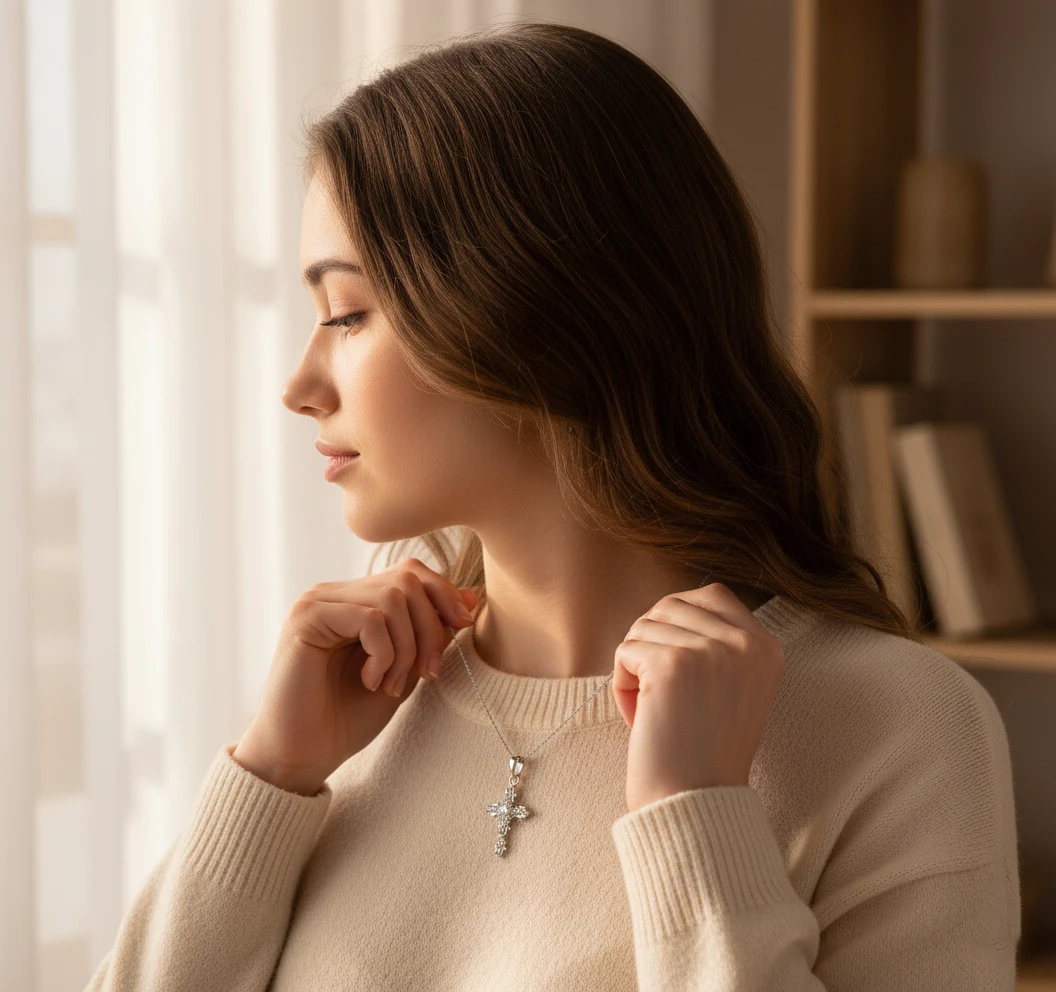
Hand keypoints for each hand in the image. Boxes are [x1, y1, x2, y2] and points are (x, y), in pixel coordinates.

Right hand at [232, 558, 477, 794]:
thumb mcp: (406, 669)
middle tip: (428, 673)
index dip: (444, 595)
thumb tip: (472, 595)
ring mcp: (318, 601)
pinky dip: (384, 654)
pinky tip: (371, 681)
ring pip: (392, 597)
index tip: (463, 627)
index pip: (412, 571)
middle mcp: (336, 593)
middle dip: (431, 627)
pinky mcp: (306, 618)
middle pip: (408, 578)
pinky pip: (369, 619)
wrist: (303, 755)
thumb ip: (431, 633)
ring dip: (407, 647)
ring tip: (392, 684)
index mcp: (358, 600)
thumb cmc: (349, 717)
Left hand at [612, 582, 784, 814]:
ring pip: (644, 626)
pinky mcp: (674, 665)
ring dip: (633, 666)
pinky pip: (626, 650)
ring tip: (649, 709)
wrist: (696, 805)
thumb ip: (716, 644)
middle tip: (654, 690)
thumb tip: (668, 606)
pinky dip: (620, 682)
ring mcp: (711, 651)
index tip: (672, 664)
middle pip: (671, 605)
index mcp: (767, 647)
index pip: (712, 595)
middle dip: (651, 643)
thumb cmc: (703, 752)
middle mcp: (746, 643)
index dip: (678, 620)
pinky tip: (638, 716)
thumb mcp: (732, 687)